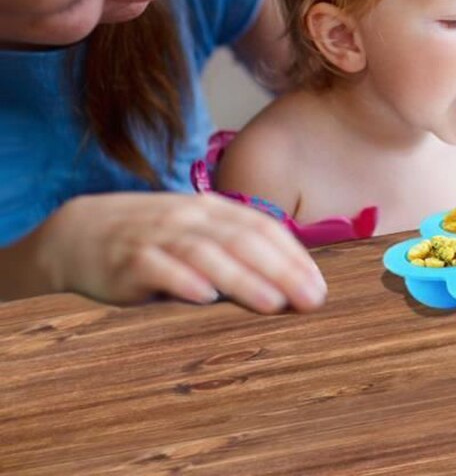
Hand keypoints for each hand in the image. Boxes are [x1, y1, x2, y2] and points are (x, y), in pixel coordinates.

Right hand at [38, 192, 326, 313]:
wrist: (80, 232)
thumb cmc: (153, 239)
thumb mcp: (196, 233)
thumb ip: (233, 249)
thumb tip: (286, 282)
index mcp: (213, 209)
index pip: (263, 227)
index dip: (294, 256)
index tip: (319, 287)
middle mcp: (190, 217)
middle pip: (243, 240)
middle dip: (281, 270)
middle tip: (310, 300)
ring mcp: (158, 235)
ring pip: (206, 253)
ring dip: (242, 278)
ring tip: (272, 303)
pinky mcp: (126, 259)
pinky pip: (158, 267)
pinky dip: (182, 280)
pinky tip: (204, 297)